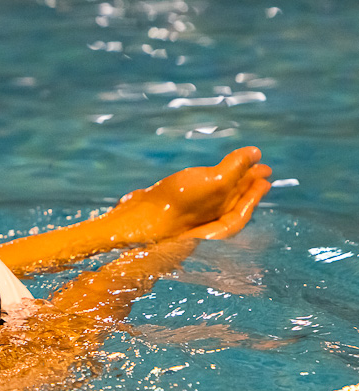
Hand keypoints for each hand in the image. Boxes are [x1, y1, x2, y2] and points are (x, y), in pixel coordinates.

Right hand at [119, 147, 271, 238]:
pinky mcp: (169, 211)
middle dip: (244, 186)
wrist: (137, 221)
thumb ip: (236, 168)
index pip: (245, 206)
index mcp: (223, 222)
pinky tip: (197, 179)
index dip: (256, 190)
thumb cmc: (179, 205)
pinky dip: (201, 186)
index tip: (267, 172)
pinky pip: (193, 197)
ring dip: (224, 184)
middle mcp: (206, 222)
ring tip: (231, 171)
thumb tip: (255, 153)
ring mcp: (186, 218)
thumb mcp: (216, 182)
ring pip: (211, 200)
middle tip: (258, 169)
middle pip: (230, 203)